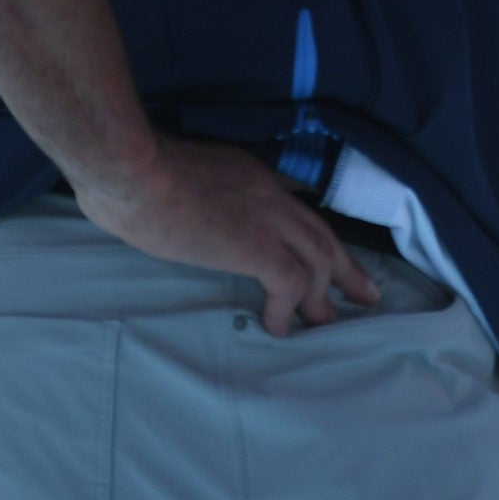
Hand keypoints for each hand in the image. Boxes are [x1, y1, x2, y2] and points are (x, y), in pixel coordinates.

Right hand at [77, 133, 379, 335]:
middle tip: (365, 294)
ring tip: (326, 323)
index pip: (299, 207)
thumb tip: (192, 215)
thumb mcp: (183, 172)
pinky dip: (289, 308)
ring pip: (318, 257)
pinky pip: (290, 281)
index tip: (332, 256)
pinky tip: (278, 328)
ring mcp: (267, 218)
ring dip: (324, 293)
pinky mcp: (255, 246)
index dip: (315, 235)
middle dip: (345, 267)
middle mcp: (271, 194)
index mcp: (253, 176)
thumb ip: (200, 193)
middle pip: (322, 233)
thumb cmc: (137, 173)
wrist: (132, 172)